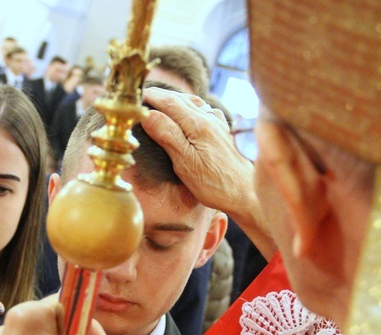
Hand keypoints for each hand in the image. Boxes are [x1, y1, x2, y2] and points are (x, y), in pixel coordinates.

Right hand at [141, 87, 276, 257]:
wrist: (246, 194)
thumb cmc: (215, 184)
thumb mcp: (185, 163)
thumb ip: (167, 135)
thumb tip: (148, 113)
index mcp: (197, 124)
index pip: (169, 101)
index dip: (150, 96)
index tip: (133, 95)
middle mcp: (209, 119)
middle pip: (180, 99)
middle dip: (159, 96)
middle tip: (140, 97)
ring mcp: (218, 125)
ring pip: (193, 103)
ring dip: (175, 100)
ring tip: (160, 103)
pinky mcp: (223, 133)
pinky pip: (204, 112)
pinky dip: (191, 108)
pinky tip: (188, 115)